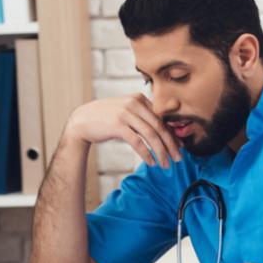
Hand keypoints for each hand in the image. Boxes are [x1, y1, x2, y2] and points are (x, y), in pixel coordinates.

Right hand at [63, 94, 181, 168]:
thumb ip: (142, 117)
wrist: (82, 120)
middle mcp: (135, 103)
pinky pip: (138, 142)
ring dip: (161, 152)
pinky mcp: (118, 125)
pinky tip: (152, 162)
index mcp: (140, 99)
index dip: (173, 134)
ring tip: (166, 164)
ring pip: (151, 135)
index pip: (162, 118)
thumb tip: (163, 133)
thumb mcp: (126, 111)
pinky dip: (147, 154)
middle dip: (171, 145)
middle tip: (179, 158)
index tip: (180, 147)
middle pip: (160, 127)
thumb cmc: (107, 118)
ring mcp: (126, 114)